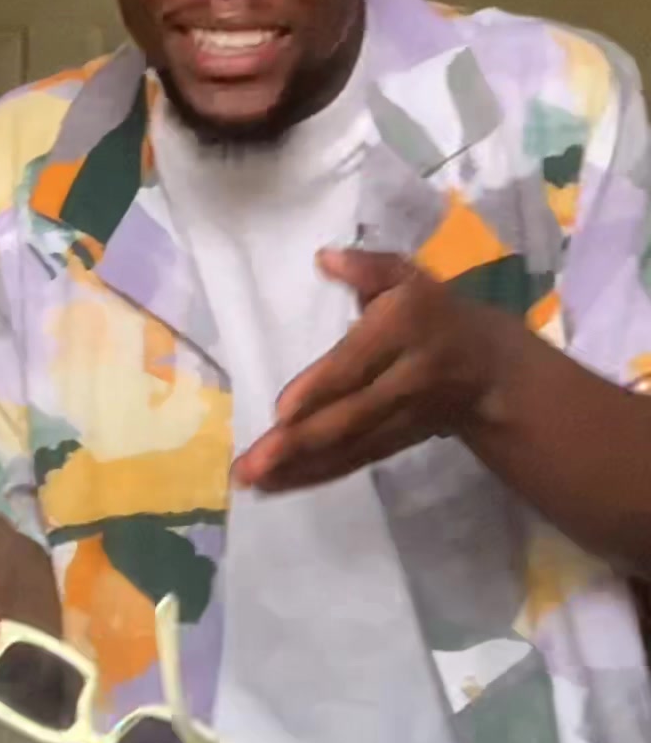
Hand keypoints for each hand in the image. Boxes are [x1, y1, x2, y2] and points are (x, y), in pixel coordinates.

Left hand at [233, 249, 505, 491]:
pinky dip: (314, 475)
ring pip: (347, 447)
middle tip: (251, 464)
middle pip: (349, 416)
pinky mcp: (395, 444)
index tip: (281, 410)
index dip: (321, 388)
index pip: (357, 363)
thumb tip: (325, 258)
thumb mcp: (410, 278)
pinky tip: (276, 484)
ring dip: (298, 467)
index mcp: (404, 329)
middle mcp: (404, 379)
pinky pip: (353, 462)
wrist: (490, 370)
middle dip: (299, 442)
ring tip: (252, 479)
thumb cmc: (435, 312)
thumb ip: (368, 267)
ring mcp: (401, 419)